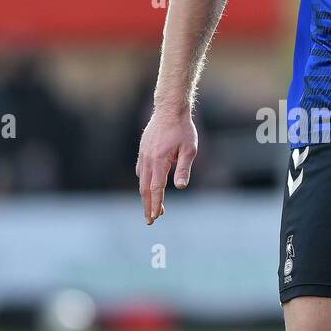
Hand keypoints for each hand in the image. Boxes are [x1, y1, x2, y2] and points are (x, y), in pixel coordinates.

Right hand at [135, 107, 197, 224]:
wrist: (169, 109)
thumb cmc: (183, 129)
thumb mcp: (189, 149)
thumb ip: (183, 168)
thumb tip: (179, 187)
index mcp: (159, 160)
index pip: (156, 188)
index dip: (156, 204)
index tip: (155, 217)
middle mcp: (148, 159)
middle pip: (146, 188)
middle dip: (148, 205)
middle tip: (150, 221)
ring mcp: (144, 155)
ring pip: (142, 180)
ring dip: (147, 196)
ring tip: (152, 208)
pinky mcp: (143, 150)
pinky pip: (141, 170)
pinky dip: (144, 182)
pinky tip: (148, 187)